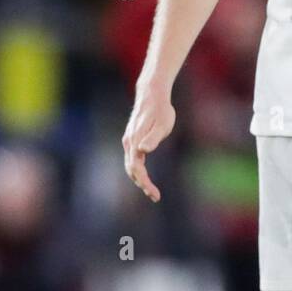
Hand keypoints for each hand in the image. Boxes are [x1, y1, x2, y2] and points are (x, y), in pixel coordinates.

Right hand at [123, 83, 175, 202]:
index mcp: (135, 141)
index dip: (145, 183)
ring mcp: (129, 140)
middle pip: (131, 170)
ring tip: (151, 190)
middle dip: (142, 184)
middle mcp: (129, 142)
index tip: (155, 194)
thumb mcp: (162, 124)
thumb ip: (153, 138)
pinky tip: (145, 175)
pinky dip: (137, 170)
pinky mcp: (132, 138)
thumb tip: (142, 150)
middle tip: (155, 196)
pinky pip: (132, 159)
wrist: (151, 94)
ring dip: (139, 179)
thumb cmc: (161, 109)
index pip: (137, 168)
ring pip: (130, 165)